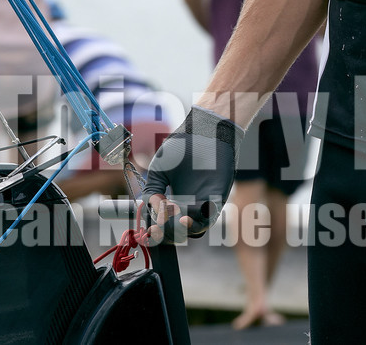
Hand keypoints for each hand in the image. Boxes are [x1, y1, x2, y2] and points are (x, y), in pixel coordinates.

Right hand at [138, 106, 240, 241]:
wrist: (203, 131)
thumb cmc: (182, 147)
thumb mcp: (160, 169)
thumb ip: (152, 190)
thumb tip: (151, 211)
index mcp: (174, 200)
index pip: (165, 225)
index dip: (156, 232)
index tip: (149, 230)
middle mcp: (189, 205)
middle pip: (179, 233)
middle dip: (167, 234)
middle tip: (159, 225)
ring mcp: (203, 204)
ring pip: (195, 230)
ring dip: (183, 230)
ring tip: (174, 219)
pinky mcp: (216, 198)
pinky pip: (209, 217)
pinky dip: (197, 221)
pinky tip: (186, 214)